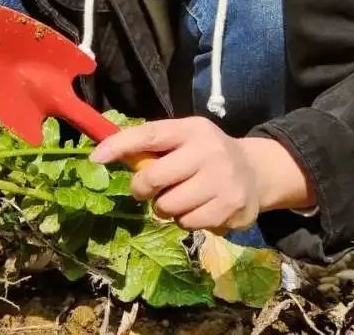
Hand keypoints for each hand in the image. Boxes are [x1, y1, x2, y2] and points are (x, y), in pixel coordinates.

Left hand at [91, 116, 314, 230]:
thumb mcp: (186, 139)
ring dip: (166, 207)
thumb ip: (155, 146)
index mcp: (192, 129)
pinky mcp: (229, 208)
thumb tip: (110, 151)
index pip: (150, 135)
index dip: (120, 145)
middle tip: (148, 190)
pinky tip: (198, 208)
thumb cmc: (207, 153)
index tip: (96, 157)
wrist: (257, 171)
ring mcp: (221, 181)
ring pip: (168, 207)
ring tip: (181, 197)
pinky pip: (187, 224)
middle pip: (154, 178)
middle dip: (143, 189)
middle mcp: (208, 152)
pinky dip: (185, 221)